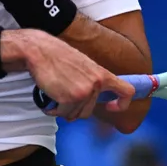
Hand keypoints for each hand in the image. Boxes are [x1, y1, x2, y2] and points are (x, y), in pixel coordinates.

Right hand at [8, 30, 133, 121]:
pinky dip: (54, 109)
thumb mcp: (83, 65)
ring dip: (64, 108)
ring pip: (75, 114)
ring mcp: (83, 93)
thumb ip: (92, 80)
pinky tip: (49, 97)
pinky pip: (62, 114)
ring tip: (56, 92)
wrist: (39, 50)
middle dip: (76, 107)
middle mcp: (96, 85)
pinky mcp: (68, 100)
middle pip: (90, 111)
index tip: (111, 106)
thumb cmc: (57, 56)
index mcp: (102, 74)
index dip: (122, 104)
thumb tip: (93, 97)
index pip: (127, 91)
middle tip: (65, 94)